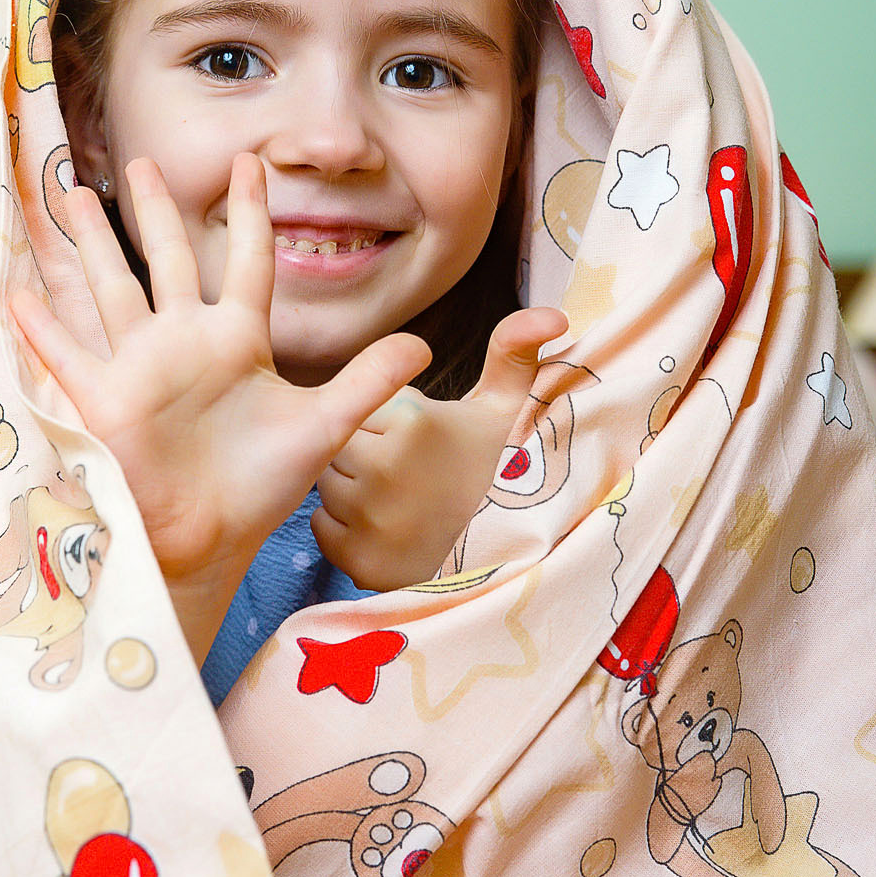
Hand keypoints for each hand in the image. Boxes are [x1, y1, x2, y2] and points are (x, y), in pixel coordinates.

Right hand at [8, 152, 429, 658]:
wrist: (208, 543)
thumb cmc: (258, 488)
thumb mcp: (321, 427)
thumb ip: (365, 381)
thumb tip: (422, 344)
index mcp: (238, 341)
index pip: (247, 260)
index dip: (250, 212)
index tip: (251, 162)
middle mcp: (186, 341)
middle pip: (166, 258)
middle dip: (153, 210)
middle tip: (142, 161)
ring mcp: (141, 366)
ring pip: (111, 287)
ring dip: (89, 242)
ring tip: (70, 192)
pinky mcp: (105, 399)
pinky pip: (67, 353)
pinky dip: (41, 325)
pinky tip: (15, 291)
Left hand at [311, 306, 567, 590]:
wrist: (511, 552)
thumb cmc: (499, 469)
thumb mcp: (507, 408)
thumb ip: (515, 351)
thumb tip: (553, 314)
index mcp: (411, 421)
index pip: (360, 406)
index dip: (386, 423)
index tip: (419, 443)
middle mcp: (383, 470)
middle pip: (336, 445)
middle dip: (363, 453)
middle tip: (407, 474)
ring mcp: (370, 520)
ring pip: (326, 487)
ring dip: (351, 491)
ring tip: (400, 501)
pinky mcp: (358, 562)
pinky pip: (322, 530)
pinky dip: (344, 531)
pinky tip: (385, 529)